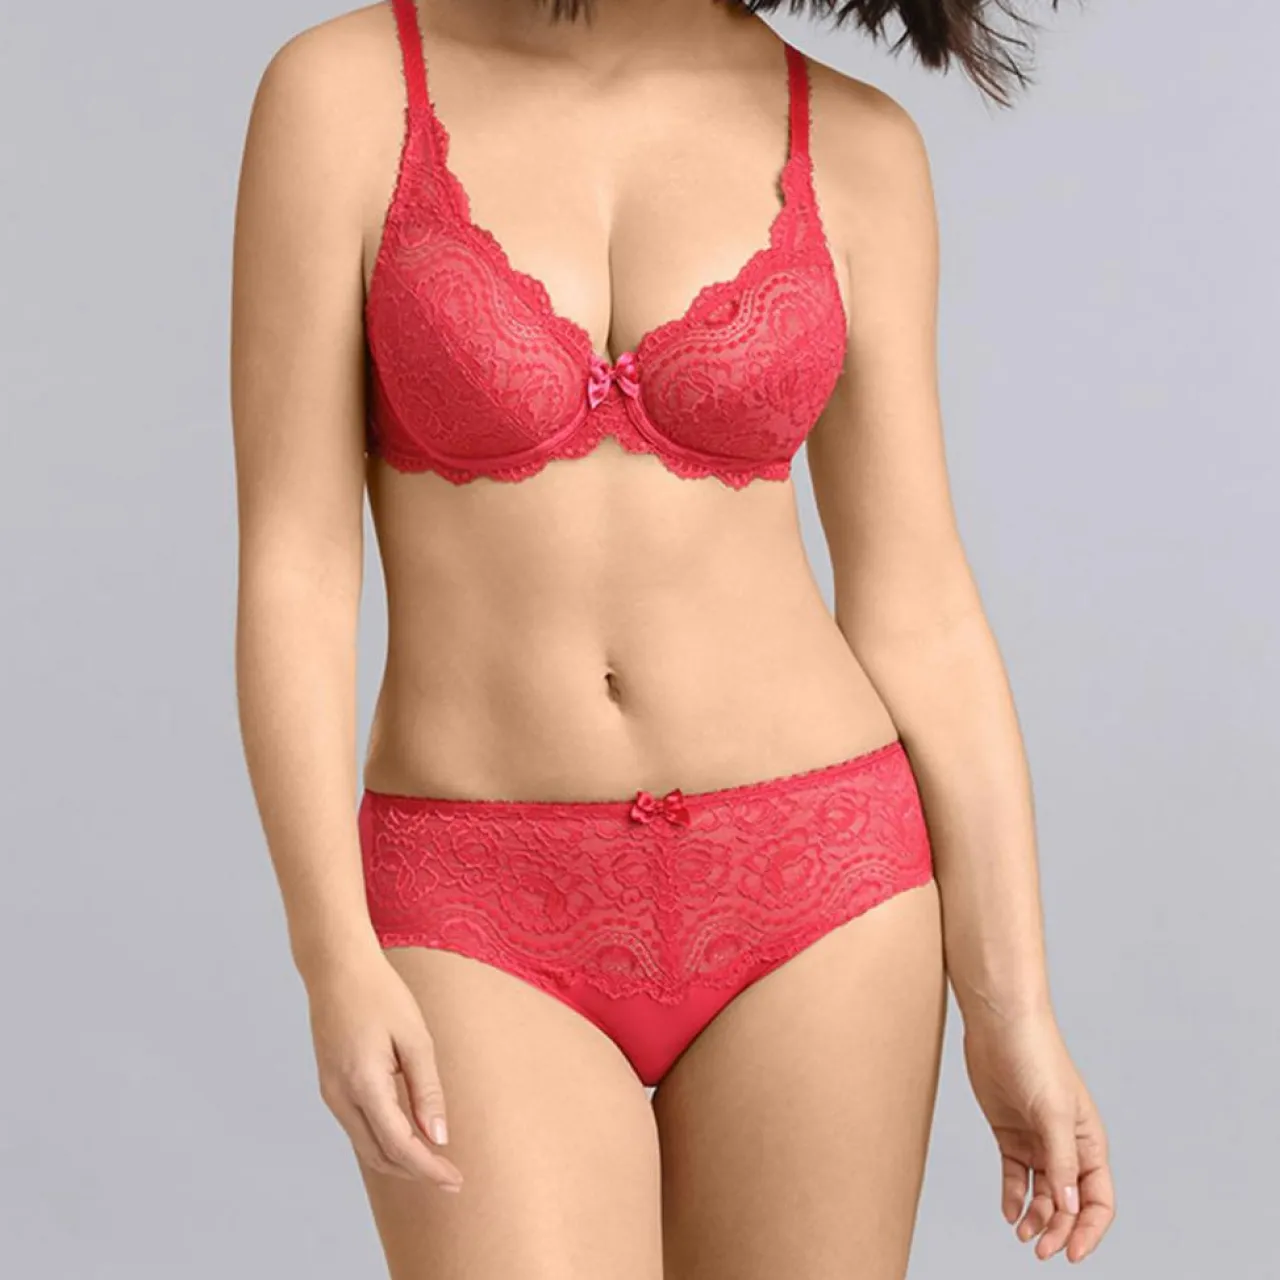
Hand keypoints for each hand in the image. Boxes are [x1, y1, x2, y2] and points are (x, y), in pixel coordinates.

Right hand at [306, 948, 464, 1191]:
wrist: (337, 969)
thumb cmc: (381, 995)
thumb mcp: (415, 1038)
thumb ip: (427, 1091)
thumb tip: (438, 1137)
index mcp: (363, 1083)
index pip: (399, 1145)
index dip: (428, 1168)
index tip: (455, 1180)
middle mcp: (340, 1096)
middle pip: (379, 1155)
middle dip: (415, 1172)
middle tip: (450, 1177)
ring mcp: (330, 1094)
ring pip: (366, 1146)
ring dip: (399, 1160)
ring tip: (434, 1161)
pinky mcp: (330, 1087)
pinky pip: (358, 1128)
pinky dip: (383, 1141)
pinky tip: (407, 1136)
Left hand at [962, 1006, 1114, 1261]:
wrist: (999, 1025)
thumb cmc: (1035, 1057)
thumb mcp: (1052, 1112)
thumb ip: (1061, 1160)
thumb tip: (1069, 1206)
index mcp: (1088, 1142)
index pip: (1097, 1199)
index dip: (1088, 1230)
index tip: (1072, 1254)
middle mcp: (1065, 1146)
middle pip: (1068, 1203)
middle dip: (1059, 1230)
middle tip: (1039, 1250)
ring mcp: (1037, 1140)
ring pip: (1042, 1193)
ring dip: (1036, 1218)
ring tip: (1023, 1235)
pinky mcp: (1009, 1133)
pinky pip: (1015, 1176)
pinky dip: (1014, 1197)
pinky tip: (1009, 1213)